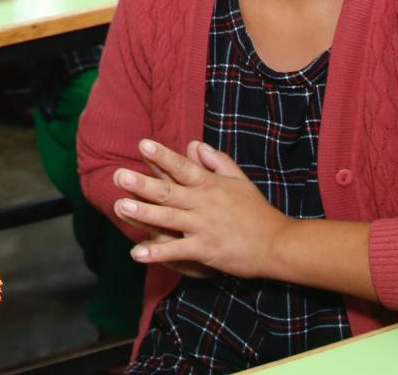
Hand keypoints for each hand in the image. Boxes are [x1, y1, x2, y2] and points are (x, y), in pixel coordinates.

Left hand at [112, 138, 288, 279]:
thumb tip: (194, 143)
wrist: (278, 244)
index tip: (142, 144)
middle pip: (169, 191)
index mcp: (210, 184)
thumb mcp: (239, 180)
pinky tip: (136, 254)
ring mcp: (203, 227)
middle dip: (142, 183)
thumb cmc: (257, 211)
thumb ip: (216, 161)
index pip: (182, 166)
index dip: (162, 156)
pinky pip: (177, 251)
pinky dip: (157, 253)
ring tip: (120, 207)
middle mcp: (203, 204)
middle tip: (119, 175)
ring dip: (143, 213)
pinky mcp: (205, 250)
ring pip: (168, 218)